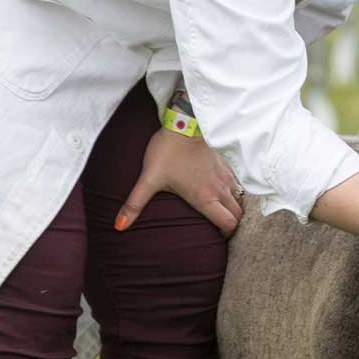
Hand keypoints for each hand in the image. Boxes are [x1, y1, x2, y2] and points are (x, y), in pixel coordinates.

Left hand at [115, 129, 241, 235]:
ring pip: (239, 199)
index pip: (228, 223)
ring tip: (219, 211)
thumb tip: (119, 226)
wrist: (184, 122)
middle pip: (237, 214)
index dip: (226, 234)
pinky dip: (232, 192)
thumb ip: (134, 205)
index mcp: (205, 198)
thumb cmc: (168, 151)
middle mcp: (219, 189)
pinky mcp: (224, 164)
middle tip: (218, 227)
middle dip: (231, 223)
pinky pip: (236, 184)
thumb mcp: (149, 179)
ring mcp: (224, 176)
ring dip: (232, 207)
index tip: (215, 236)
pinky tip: (218, 190)